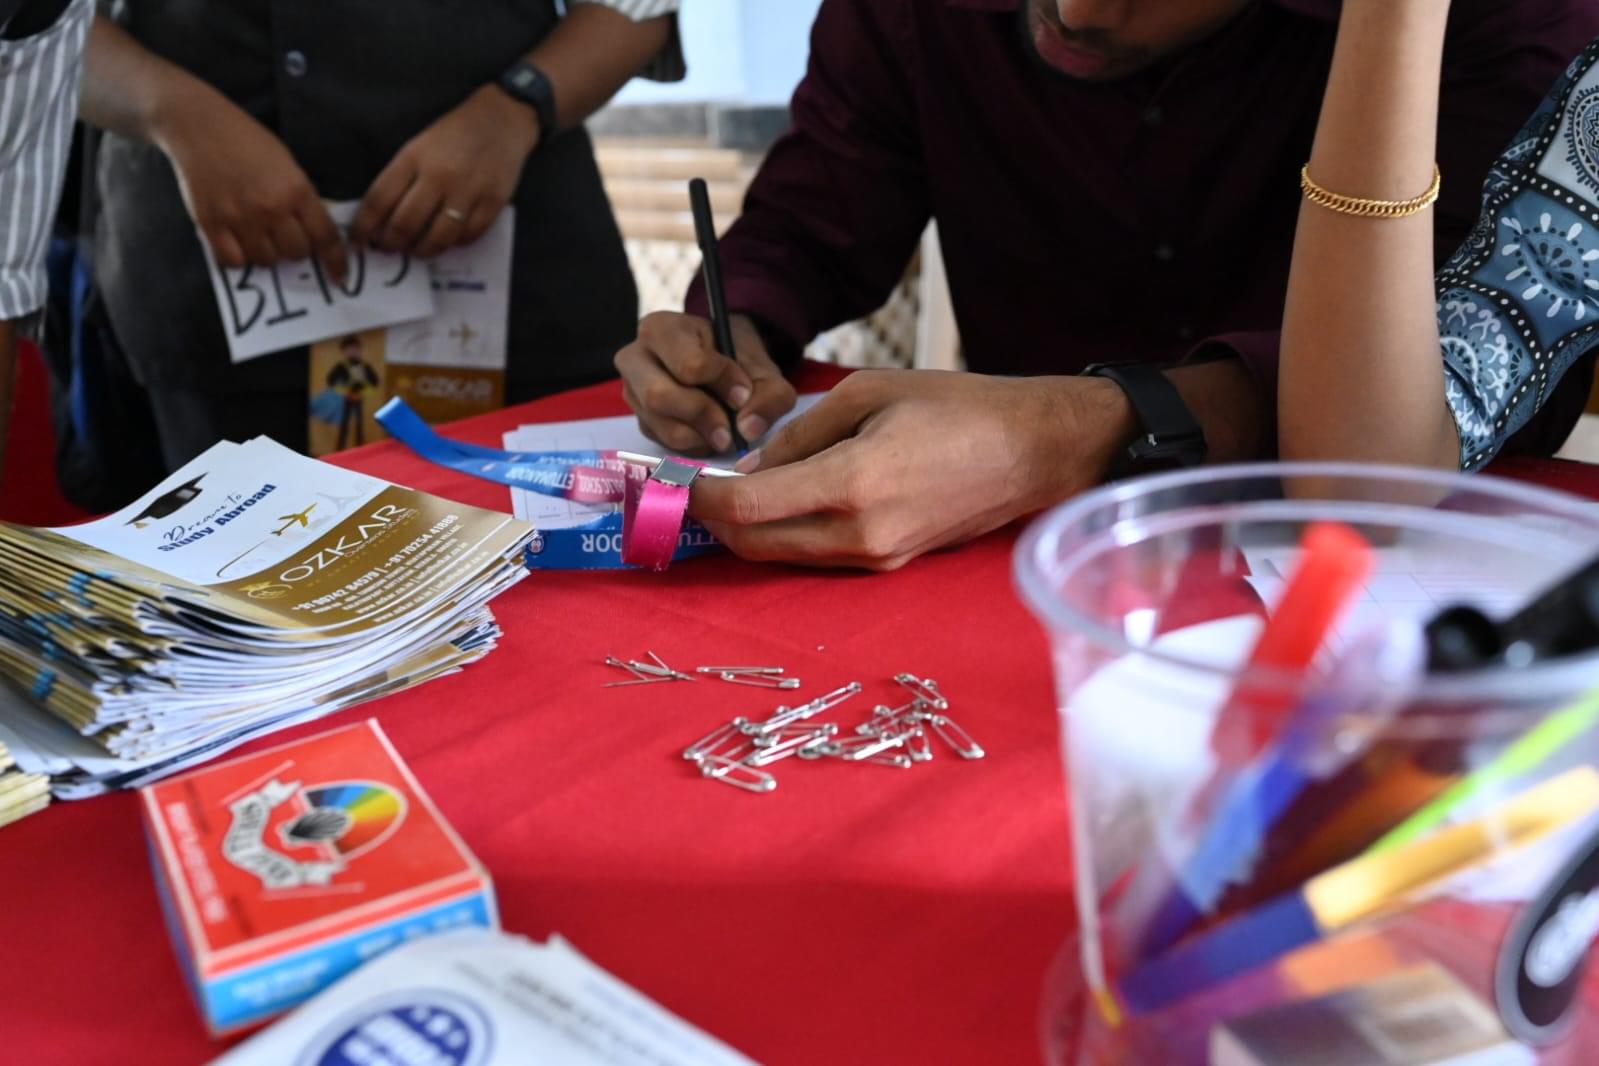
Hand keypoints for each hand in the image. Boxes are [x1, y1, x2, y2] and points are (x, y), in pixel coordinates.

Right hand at [156, 91, 347, 280]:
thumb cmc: (247, 141)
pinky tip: (237, 241)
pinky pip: (233, 262)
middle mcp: (271, 207)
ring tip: (258, 233)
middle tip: (284, 235)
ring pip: (267, 261)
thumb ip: (301, 199)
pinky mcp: (211, 224)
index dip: (335, 260)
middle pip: (297, 253)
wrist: (198, 126)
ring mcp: (240, 217)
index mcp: (296, 190)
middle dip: (296, 249)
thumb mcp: (287, 164)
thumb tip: (314, 234)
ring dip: (267, 253)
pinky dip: (238, 257)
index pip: (325, 236)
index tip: (339, 275)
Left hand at [351, 86, 538, 257]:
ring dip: (421, 250)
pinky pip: (468, 237)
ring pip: (437, 238)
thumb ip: (401, 178)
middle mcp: (438, 176)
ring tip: (416, 250)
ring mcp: (467, 191)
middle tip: (387, 248)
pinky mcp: (493, 203)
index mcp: (413, 157)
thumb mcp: (418, 146)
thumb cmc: (454, 133)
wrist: (502, 118)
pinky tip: (447, 240)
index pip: (379, 200)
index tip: (356, 241)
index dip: (363, 227)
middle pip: (405, 225)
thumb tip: (382, 218)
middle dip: (390, 244)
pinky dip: (454, 244)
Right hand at [615, 311, 796, 453]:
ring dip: (697, 436)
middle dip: (702, 417)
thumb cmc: (738, 359)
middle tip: (731, 430)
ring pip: (659, 424)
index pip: (688, 364)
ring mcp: (632, 391)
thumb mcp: (763, 369)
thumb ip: (769, 395)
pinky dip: (690, 445)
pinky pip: (660, 441)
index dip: (721, 385)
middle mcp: (635, 357)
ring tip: (723, 432)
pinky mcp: (639, 419)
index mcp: (663, 329)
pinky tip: (707, 433)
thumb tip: (748, 429)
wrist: (725, 364)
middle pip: (659, 397)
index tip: (744, 394)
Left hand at [688, 369, 1136, 569]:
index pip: (745, 508)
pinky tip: (785, 498)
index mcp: (851, 485)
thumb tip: (749, 466)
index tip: (682, 475)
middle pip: (752, 544)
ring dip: (748, 527)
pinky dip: (786, 532)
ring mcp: (875, 558)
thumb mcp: (868, 393)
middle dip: (714, 517)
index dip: (700, 495)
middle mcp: (859, 536)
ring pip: (781, 555)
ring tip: (737, 486)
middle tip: (697, 485)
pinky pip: (816, 556)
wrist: (1033, 453)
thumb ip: (799, 434)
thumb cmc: (957, 408)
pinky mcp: (889, 565)